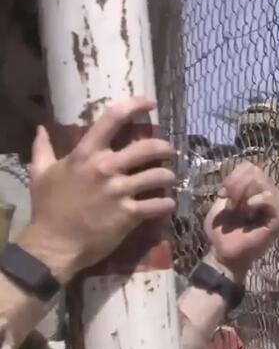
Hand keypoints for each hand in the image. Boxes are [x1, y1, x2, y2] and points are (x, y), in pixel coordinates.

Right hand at [19, 97, 176, 280]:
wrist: (52, 245)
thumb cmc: (48, 208)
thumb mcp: (40, 174)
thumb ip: (43, 149)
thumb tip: (41, 129)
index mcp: (85, 154)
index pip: (113, 118)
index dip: (135, 105)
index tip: (149, 103)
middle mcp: (105, 168)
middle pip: (149, 147)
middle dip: (165, 148)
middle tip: (168, 152)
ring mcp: (120, 191)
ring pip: (160, 175)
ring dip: (169, 177)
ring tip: (168, 179)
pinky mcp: (129, 214)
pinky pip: (160, 204)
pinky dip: (167, 204)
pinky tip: (166, 204)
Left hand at [204, 163, 278, 278]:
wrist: (223, 254)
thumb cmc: (222, 232)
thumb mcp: (220, 203)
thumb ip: (231, 184)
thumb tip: (244, 171)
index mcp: (257, 190)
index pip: (250, 166)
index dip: (232, 178)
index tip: (223, 195)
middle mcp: (270, 195)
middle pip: (254, 172)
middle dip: (236, 187)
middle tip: (232, 207)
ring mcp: (278, 206)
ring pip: (260, 182)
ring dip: (243, 198)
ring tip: (241, 214)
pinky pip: (268, 197)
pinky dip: (254, 202)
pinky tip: (248, 215)